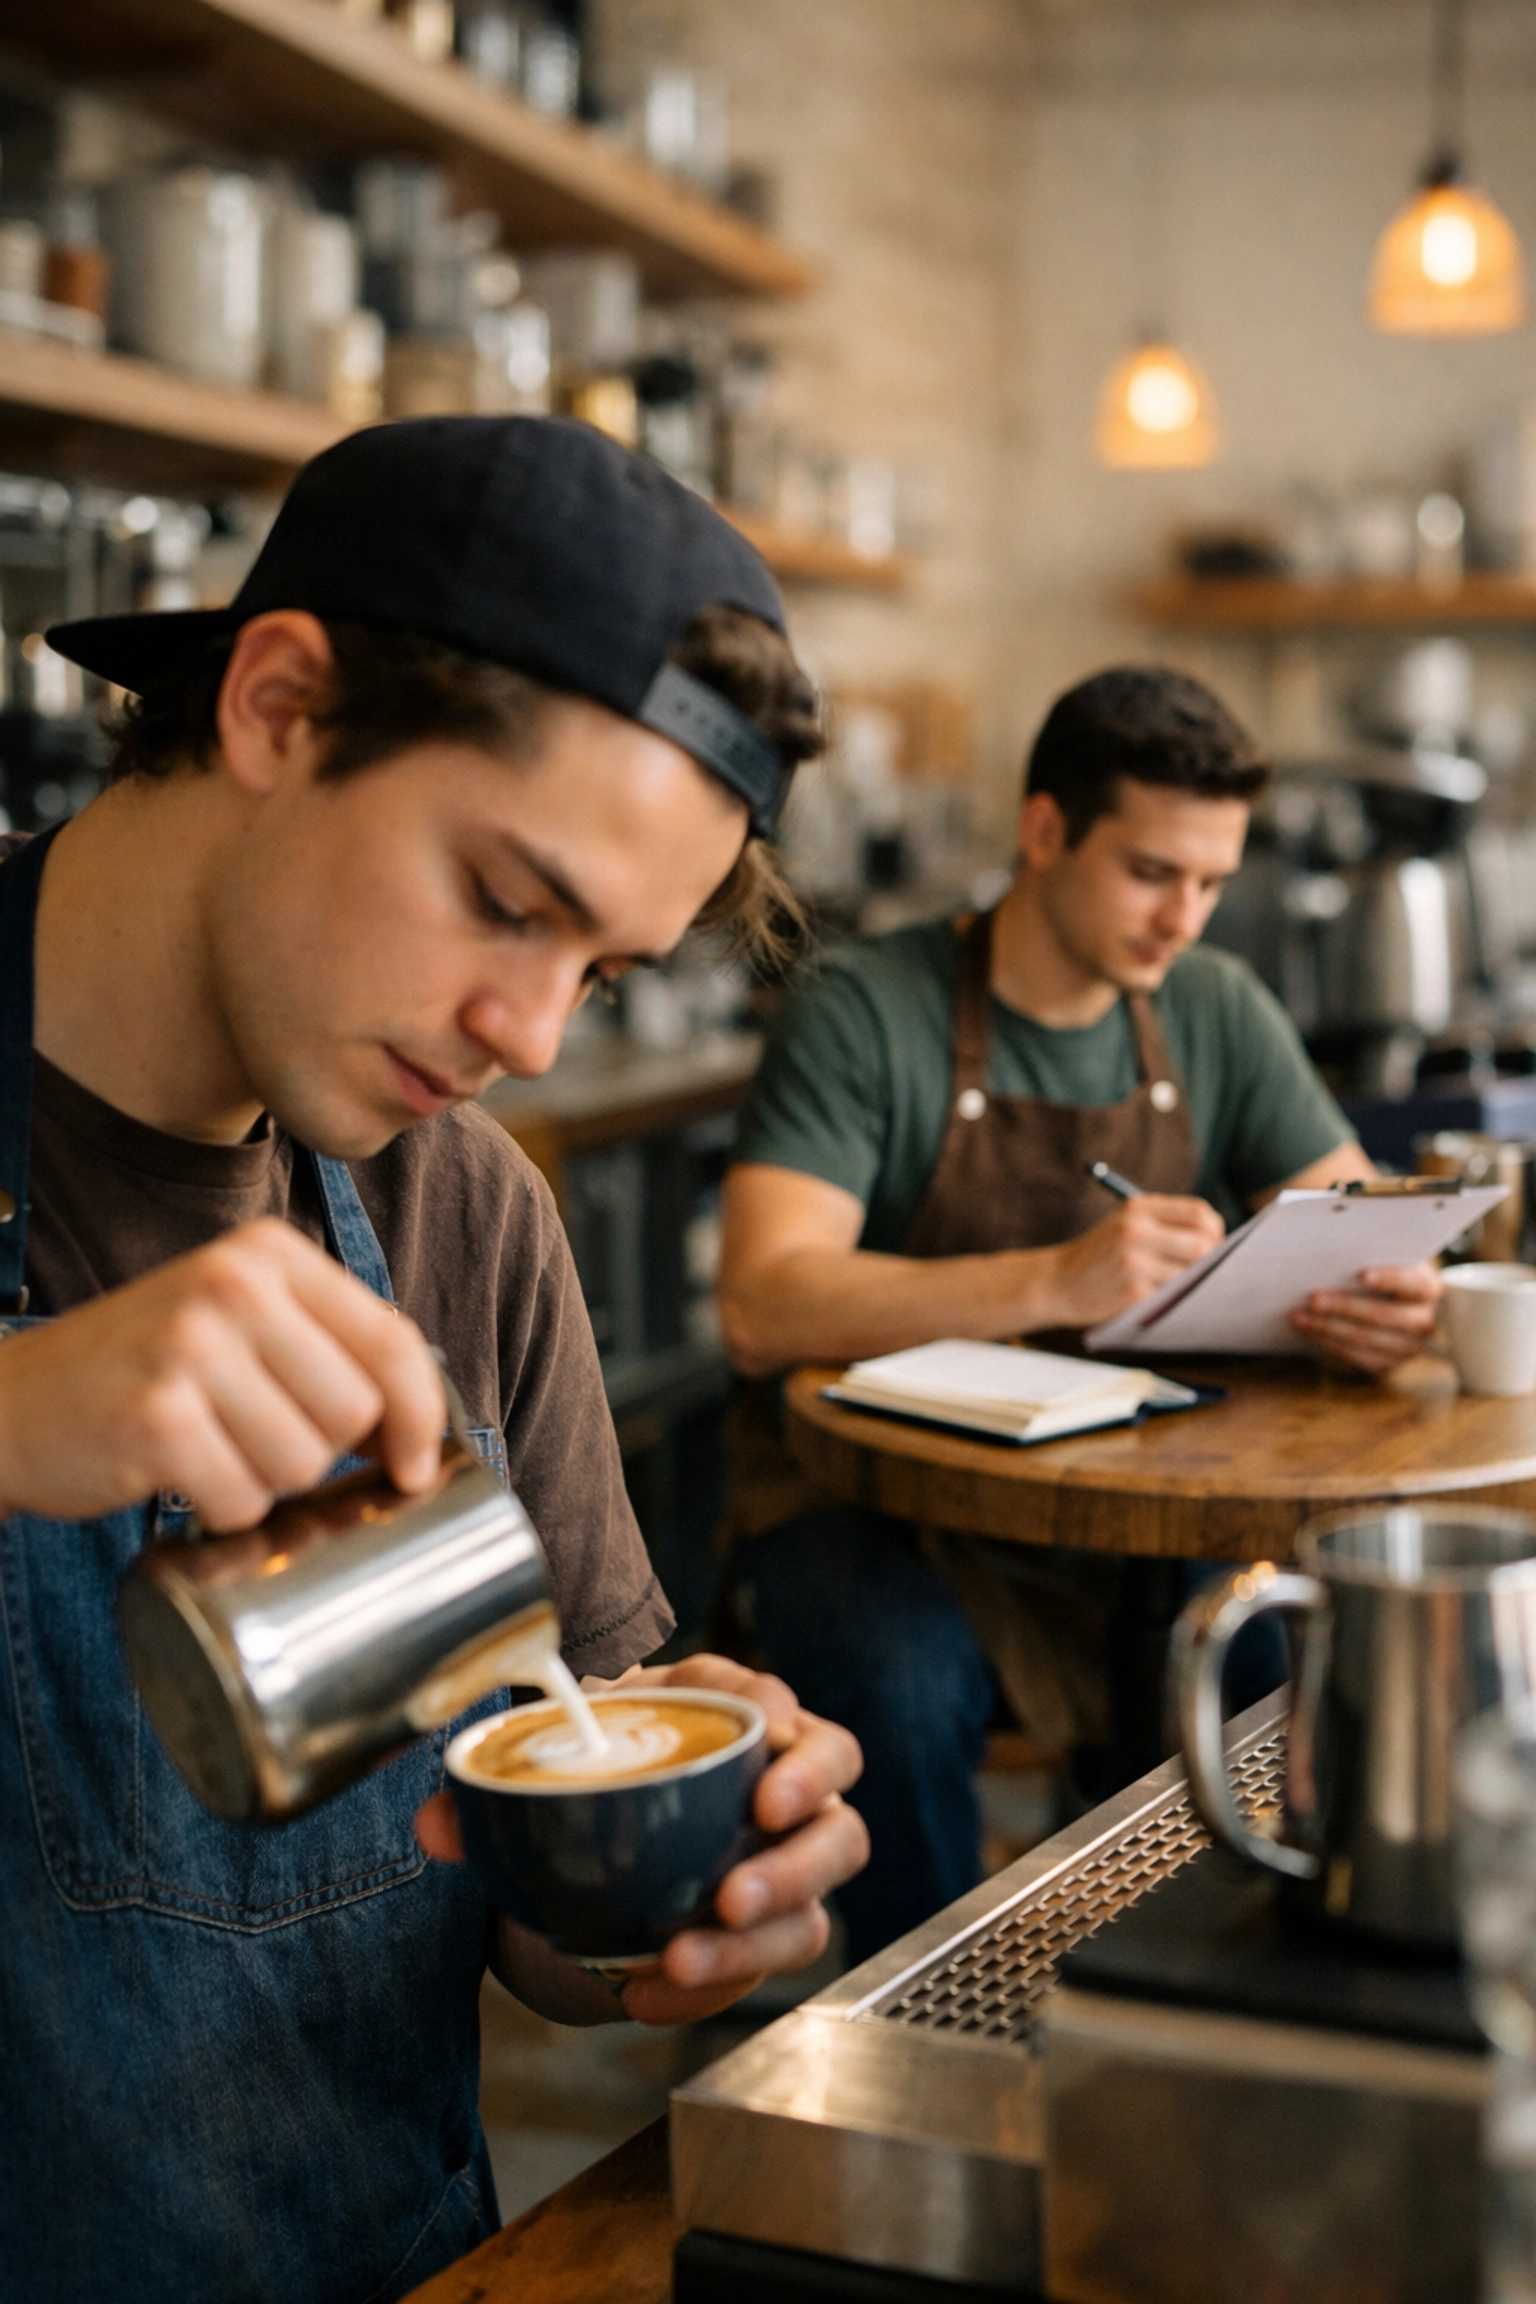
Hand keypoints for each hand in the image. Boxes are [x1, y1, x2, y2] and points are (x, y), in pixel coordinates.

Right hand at [0, 1217, 445, 1527]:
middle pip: (353, 1413)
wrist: (14, 1401)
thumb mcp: (239, 1322)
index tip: (415, 1467)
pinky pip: (243, 1501)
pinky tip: (180, 1475)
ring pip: (303, 1462)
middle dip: (318, 1450)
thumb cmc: (146, 1371)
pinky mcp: (157, 1416)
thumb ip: (329, 1350)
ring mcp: (192, 1346)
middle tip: (252, 1436)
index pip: (393, 1341)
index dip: (419, 1417)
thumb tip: (424, 1435)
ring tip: (210, 1449)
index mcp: (270, 1253)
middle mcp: (235, 1284)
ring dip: (264, 1483)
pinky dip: (220, 1510)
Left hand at [415, 1653, 868, 2026]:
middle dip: (799, 1856)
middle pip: (835, 1811)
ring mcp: (787, 1861)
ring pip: (817, 1902)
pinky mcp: (772, 1926)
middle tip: (736, 1891)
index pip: (774, 1700)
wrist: (613, 1823)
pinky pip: (768, 1961)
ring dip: (759, 1936)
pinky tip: (650, 1993)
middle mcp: (781, 1784)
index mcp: (729, 1713)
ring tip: (685, 1956)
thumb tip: (438, 1823)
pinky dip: (713, 1984)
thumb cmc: (607, 1761)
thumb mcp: (558, 1751)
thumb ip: (494, 1785)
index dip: (778, 1715)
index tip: (765, 1733)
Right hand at [1042, 1194, 1225, 1327]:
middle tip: (1207, 1271)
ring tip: (1184, 1286)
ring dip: (1193, 1282)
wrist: (1057, 1282)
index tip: (1213, 1244)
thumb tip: (1217, 1239)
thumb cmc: (1100, 1254)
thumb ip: (1164, 1223)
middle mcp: (1136, 1230)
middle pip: (1202, 1243)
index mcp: (1138, 1208)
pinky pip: (1171, 1295)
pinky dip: (1173, 1298)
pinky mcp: (1131, 1291)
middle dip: (1211, 1260)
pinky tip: (1164, 1299)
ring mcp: (1134, 1261)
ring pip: (1191, 1273)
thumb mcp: (1125, 1223)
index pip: (1199, 1213)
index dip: (1214, 1230)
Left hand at [1289, 1259, 1442, 1376]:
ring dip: (1327, 1327)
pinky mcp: (1388, 1364)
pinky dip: (1328, 1342)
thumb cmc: (1382, 1271)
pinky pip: (1356, 1356)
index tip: (1362, 1274)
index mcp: (1428, 1288)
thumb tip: (1331, 1251)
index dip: (1389, 1279)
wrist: (1393, 1303)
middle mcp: (1424, 1321)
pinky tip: (1307, 1330)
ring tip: (1299, 1316)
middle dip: (1345, 1306)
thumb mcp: (1386, 1259)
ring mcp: (1408, 1347)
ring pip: (1365, 1339)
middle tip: (1313, 1298)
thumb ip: (1371, 1254)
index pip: (1412, 1283)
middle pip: (1383, 1315)